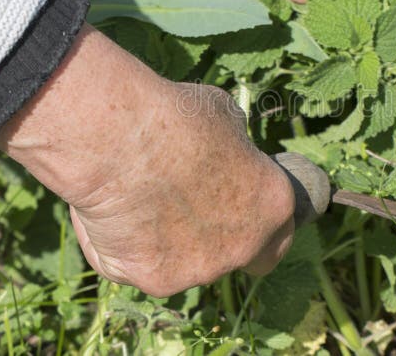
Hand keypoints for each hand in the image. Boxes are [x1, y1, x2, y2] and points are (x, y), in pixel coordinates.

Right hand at [0, 25, 294, 296]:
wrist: (117, 138)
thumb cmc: (174, 116)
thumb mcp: (225, 118)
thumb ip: (235, 150)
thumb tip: (229, 153)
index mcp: (273, 205)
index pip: (282, 232)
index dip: (260, 220)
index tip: (241, 205)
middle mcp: (244, 247)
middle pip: (236, 254)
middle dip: (219, 238)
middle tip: (190, 206)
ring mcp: (198, 271)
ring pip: (186, 263)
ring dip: (171, 241)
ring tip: (140, 196)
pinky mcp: (152, 280)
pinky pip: (141, 266)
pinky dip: (128, 246)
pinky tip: (113, 211)